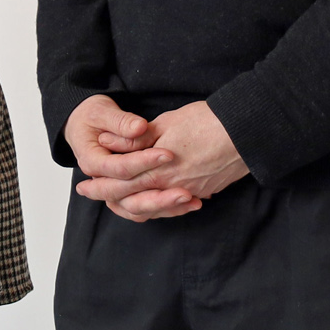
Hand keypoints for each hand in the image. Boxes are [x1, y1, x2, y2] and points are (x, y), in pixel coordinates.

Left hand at [71, 98, 250, 221]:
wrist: (246, 132)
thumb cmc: (206, 121)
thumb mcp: (166, 124)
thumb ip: (136, 139)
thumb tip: (108, 142)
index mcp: (158, 169)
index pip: (120, 183)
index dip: (99, 185)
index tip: (83, 185)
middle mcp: (171, 187)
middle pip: (132, 199)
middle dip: (108, 197)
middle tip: (89, 194)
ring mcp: (189, 192)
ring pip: (153, 208)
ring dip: (132, 204)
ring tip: (117, 200)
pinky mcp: (203, 191)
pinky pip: (174, 206)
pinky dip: (158, 206)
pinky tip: (150, 202)